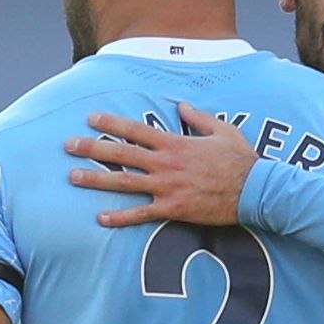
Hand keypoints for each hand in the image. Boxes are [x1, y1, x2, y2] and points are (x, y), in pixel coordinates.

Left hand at [64, 104, 255, 226]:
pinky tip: (100, 219)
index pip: (136, 129)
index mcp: (175, 143)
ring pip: (124, 183)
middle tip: (69, 145)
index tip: (91, 118)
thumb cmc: (241, 160)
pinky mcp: (172, 210)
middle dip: (92, 148)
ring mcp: (167, 188)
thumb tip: (182, 105)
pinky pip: (140, 215)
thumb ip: (199, 117)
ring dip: (96, 180)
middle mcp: (166, 164)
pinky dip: (120, 218)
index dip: (112, 123)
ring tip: (73, 177)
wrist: (255, 190)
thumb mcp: (222, 130)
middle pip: (121, 154)